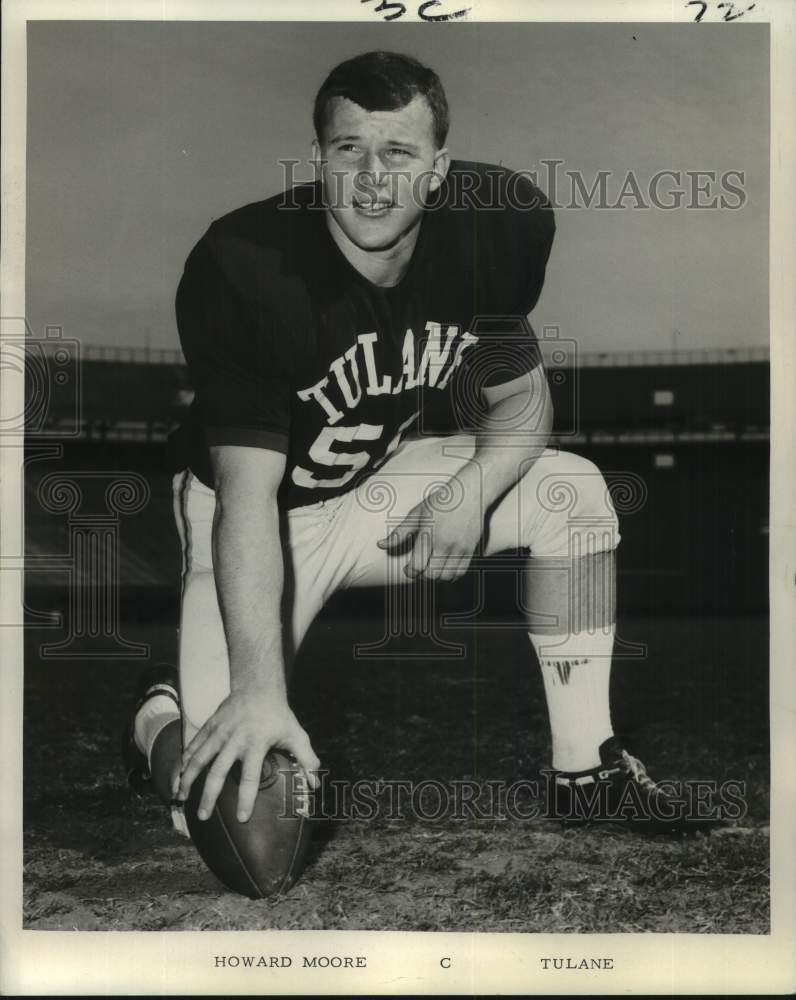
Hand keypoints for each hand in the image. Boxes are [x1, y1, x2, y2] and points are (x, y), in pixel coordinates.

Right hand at [176, 688, 319, 822]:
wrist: (258, 686)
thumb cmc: (278, 715)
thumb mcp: (296, 735)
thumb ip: (307, 759)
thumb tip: (315, 784)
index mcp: (256, 744)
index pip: (250, 777)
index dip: (246, 798)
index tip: (242, 818)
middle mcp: (234, 739)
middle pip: (217, 771)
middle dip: (208, 796)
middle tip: (203, 816)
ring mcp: (219, 732)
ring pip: (198, 758)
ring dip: (187, 779)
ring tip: (180, 798)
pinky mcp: (209, 726)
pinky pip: (192, 745)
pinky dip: (183, 761)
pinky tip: (177, 776)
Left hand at [376, 479, 482, 580]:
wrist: (470, 493)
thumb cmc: (441, 502)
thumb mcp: (417, 514)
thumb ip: (399, 533)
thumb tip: (380, 545)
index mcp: (429, 534)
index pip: (418, 566)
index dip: (410, 572)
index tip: (407, 569)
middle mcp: (445, 543)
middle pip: (432, 574)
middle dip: (422, 576)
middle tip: (419, 569)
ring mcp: (460, 548)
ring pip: (446, 577)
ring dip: (436, 577)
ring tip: (431, 569)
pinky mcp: (471, 549)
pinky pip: (460, 572)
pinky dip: (451, 576)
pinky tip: (445, 569)